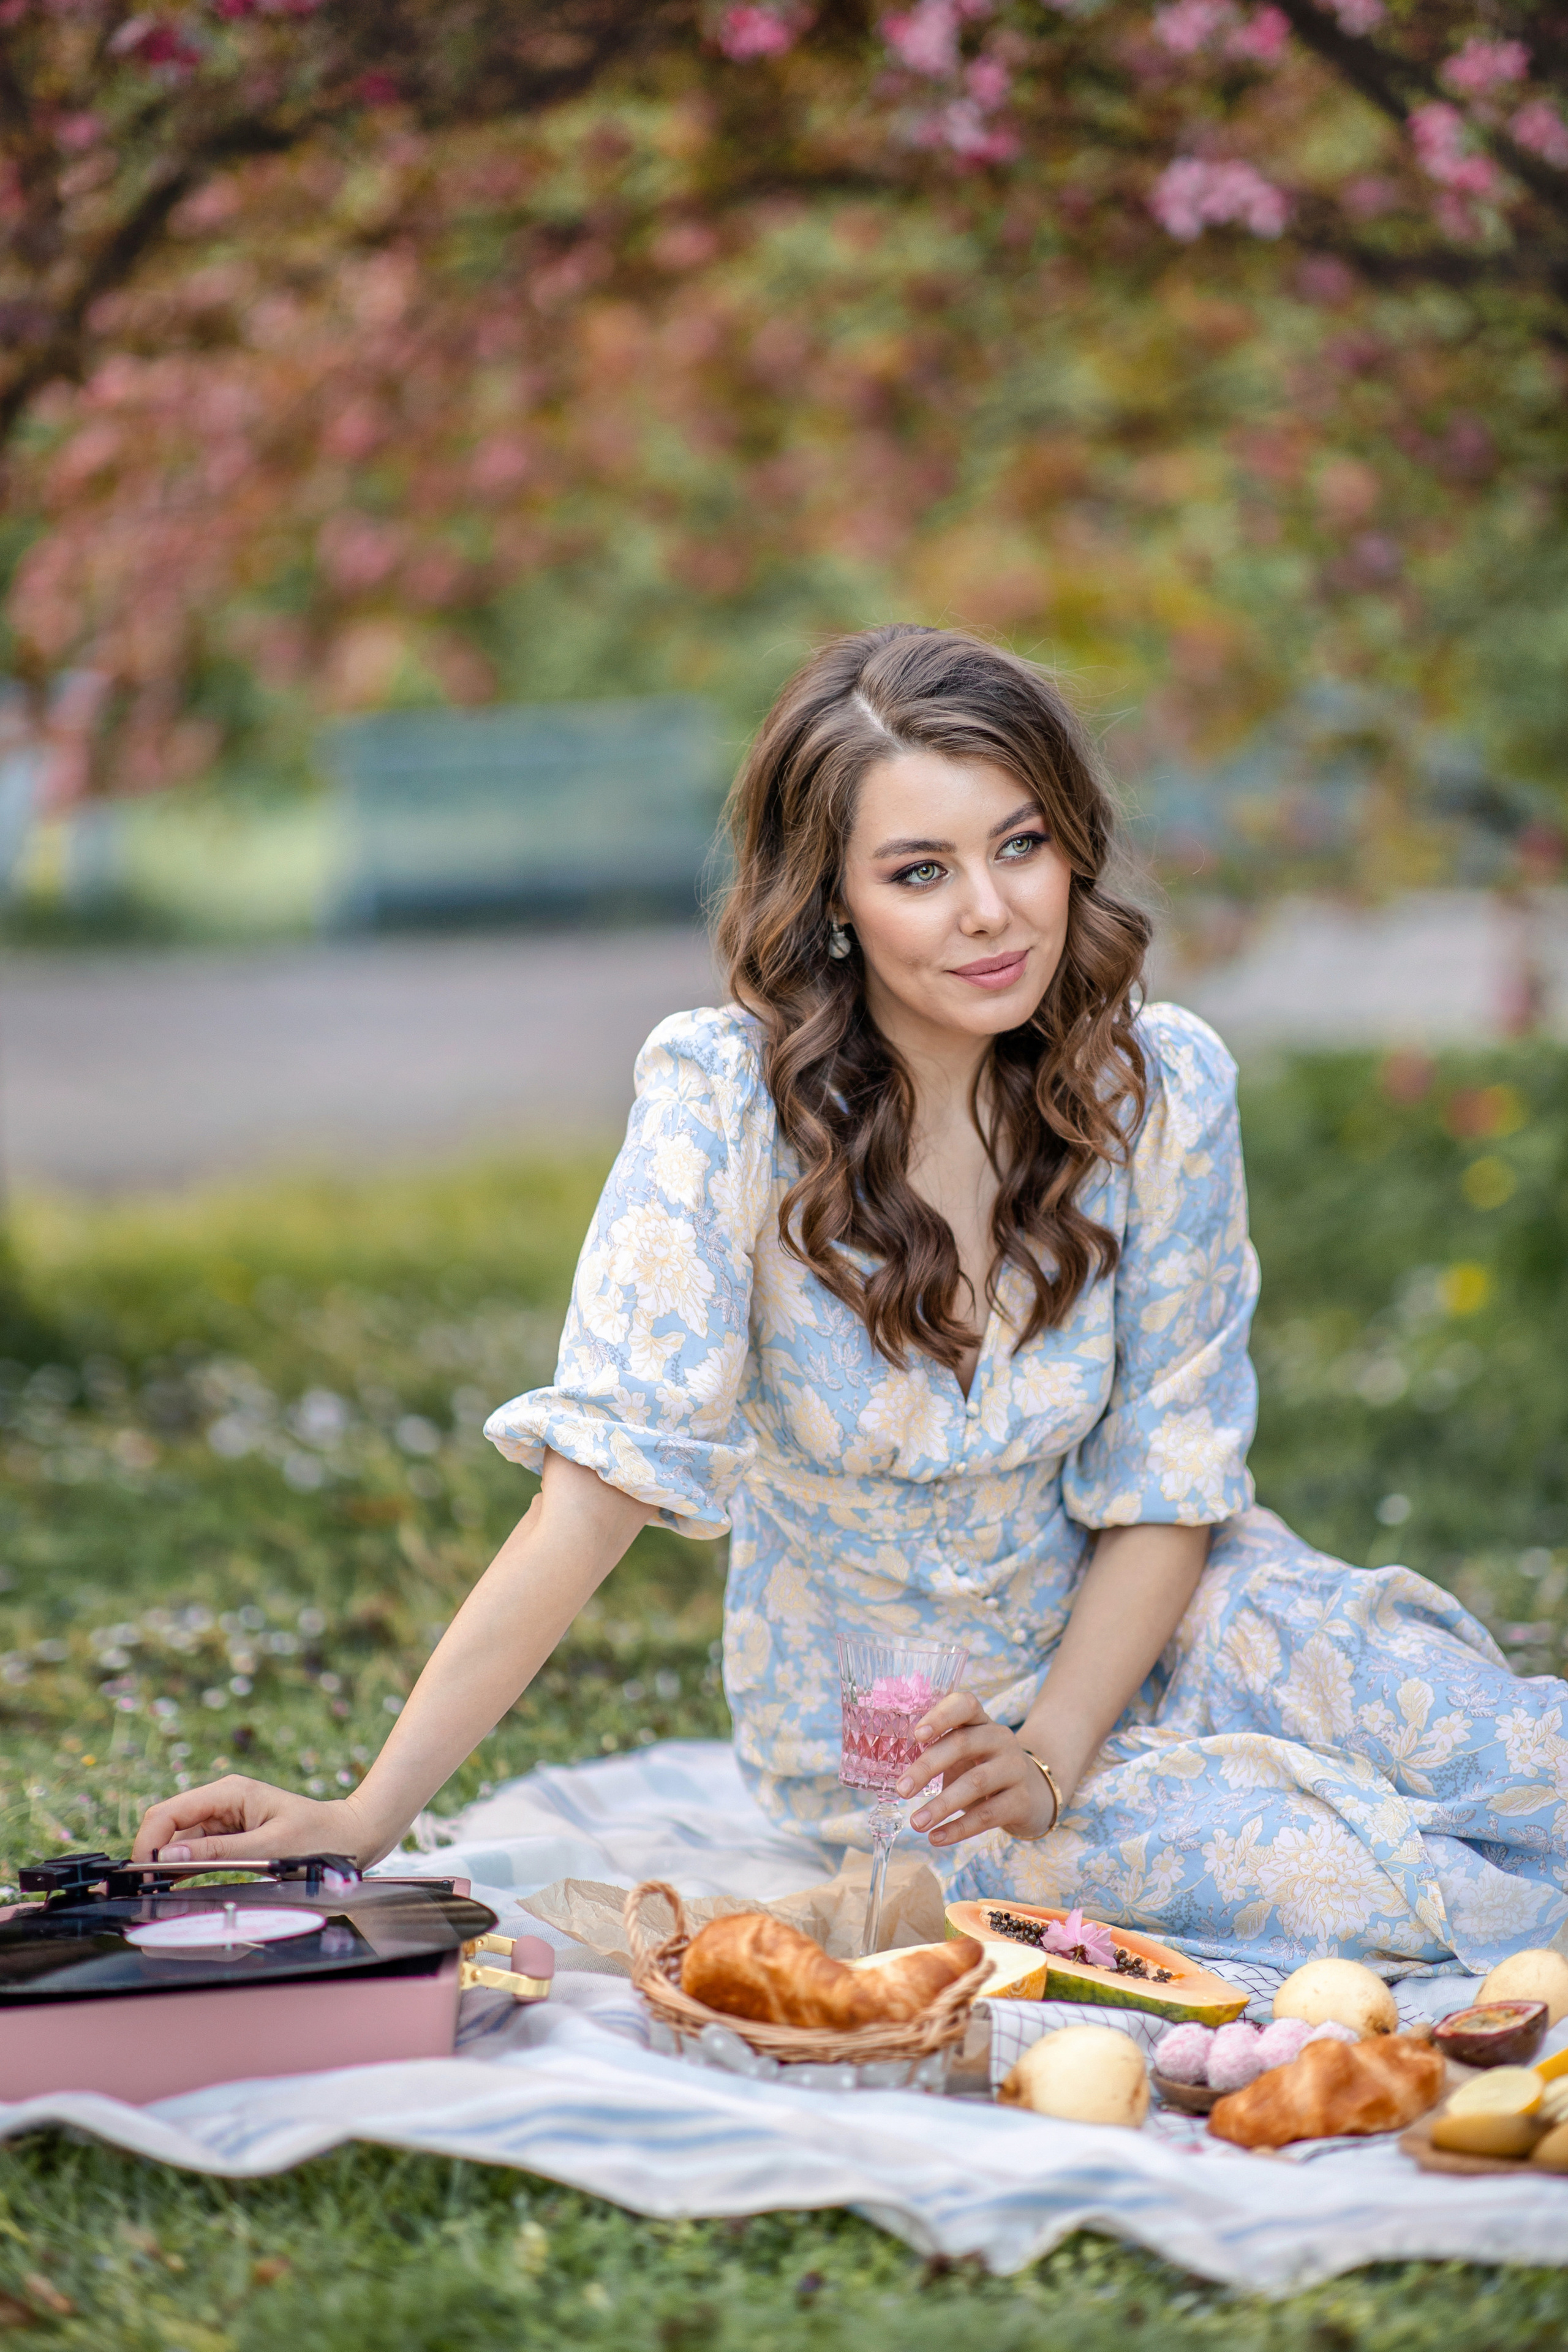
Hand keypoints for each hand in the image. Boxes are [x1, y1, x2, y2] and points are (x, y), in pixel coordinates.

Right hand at [131, 1776, 371, 1866]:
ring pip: (179, 1841)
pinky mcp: (229, 1836)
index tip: (143, 1874)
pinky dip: (183, 1868)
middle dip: (153, 1854)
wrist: (349, 1836)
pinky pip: (196, 1851)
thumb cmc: (317, 1836)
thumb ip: (219, 1853)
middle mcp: (221, 1800)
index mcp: (229, 1791)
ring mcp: (224, 1818)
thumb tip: (170, 1857)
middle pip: (169, 1824)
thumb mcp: (269, 1847)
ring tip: (155, 1893)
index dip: (150, 1841)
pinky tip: (172, 1887)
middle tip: (145, 1890)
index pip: (170, 1812)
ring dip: (166, 1864)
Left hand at [894, 1690, 1057, 1847]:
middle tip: (901, 1789)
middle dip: (927, 1767)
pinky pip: (988, 1815)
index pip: (965, 1704)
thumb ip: (937, 1749)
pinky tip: (936, 1838)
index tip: (917, 1735)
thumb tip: (892, 1768)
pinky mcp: (1021, 1800)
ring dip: (941, 1805)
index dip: (941, 1716)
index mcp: (980, 1721)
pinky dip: (959, 1828)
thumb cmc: (982, 1767)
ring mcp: (1014, 1768)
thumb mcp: (964, 1752)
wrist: (1031, 1793)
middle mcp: (1000, 1738)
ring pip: (975, 1783)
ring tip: (915, 1823)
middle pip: (963, 1744)